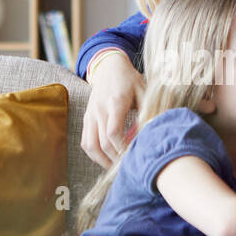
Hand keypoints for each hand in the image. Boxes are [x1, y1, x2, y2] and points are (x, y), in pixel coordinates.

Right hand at [81, 51, 142, 168]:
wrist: (109, 66)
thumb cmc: (130, 80)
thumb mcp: (144, 91)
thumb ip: (147, 112)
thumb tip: (150, 134)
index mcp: (115, 102)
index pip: (113, 132)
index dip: (123, 148)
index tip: (134, 157)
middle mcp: (99, 110)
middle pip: (103, 142)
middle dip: (116, 159)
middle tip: (129, 169)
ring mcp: (90, 114)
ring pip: (91, 145)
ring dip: (103, 160)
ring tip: (116, 169)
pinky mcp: (87, 118)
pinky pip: (85, 141)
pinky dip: (94, 154)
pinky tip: (106, 159)